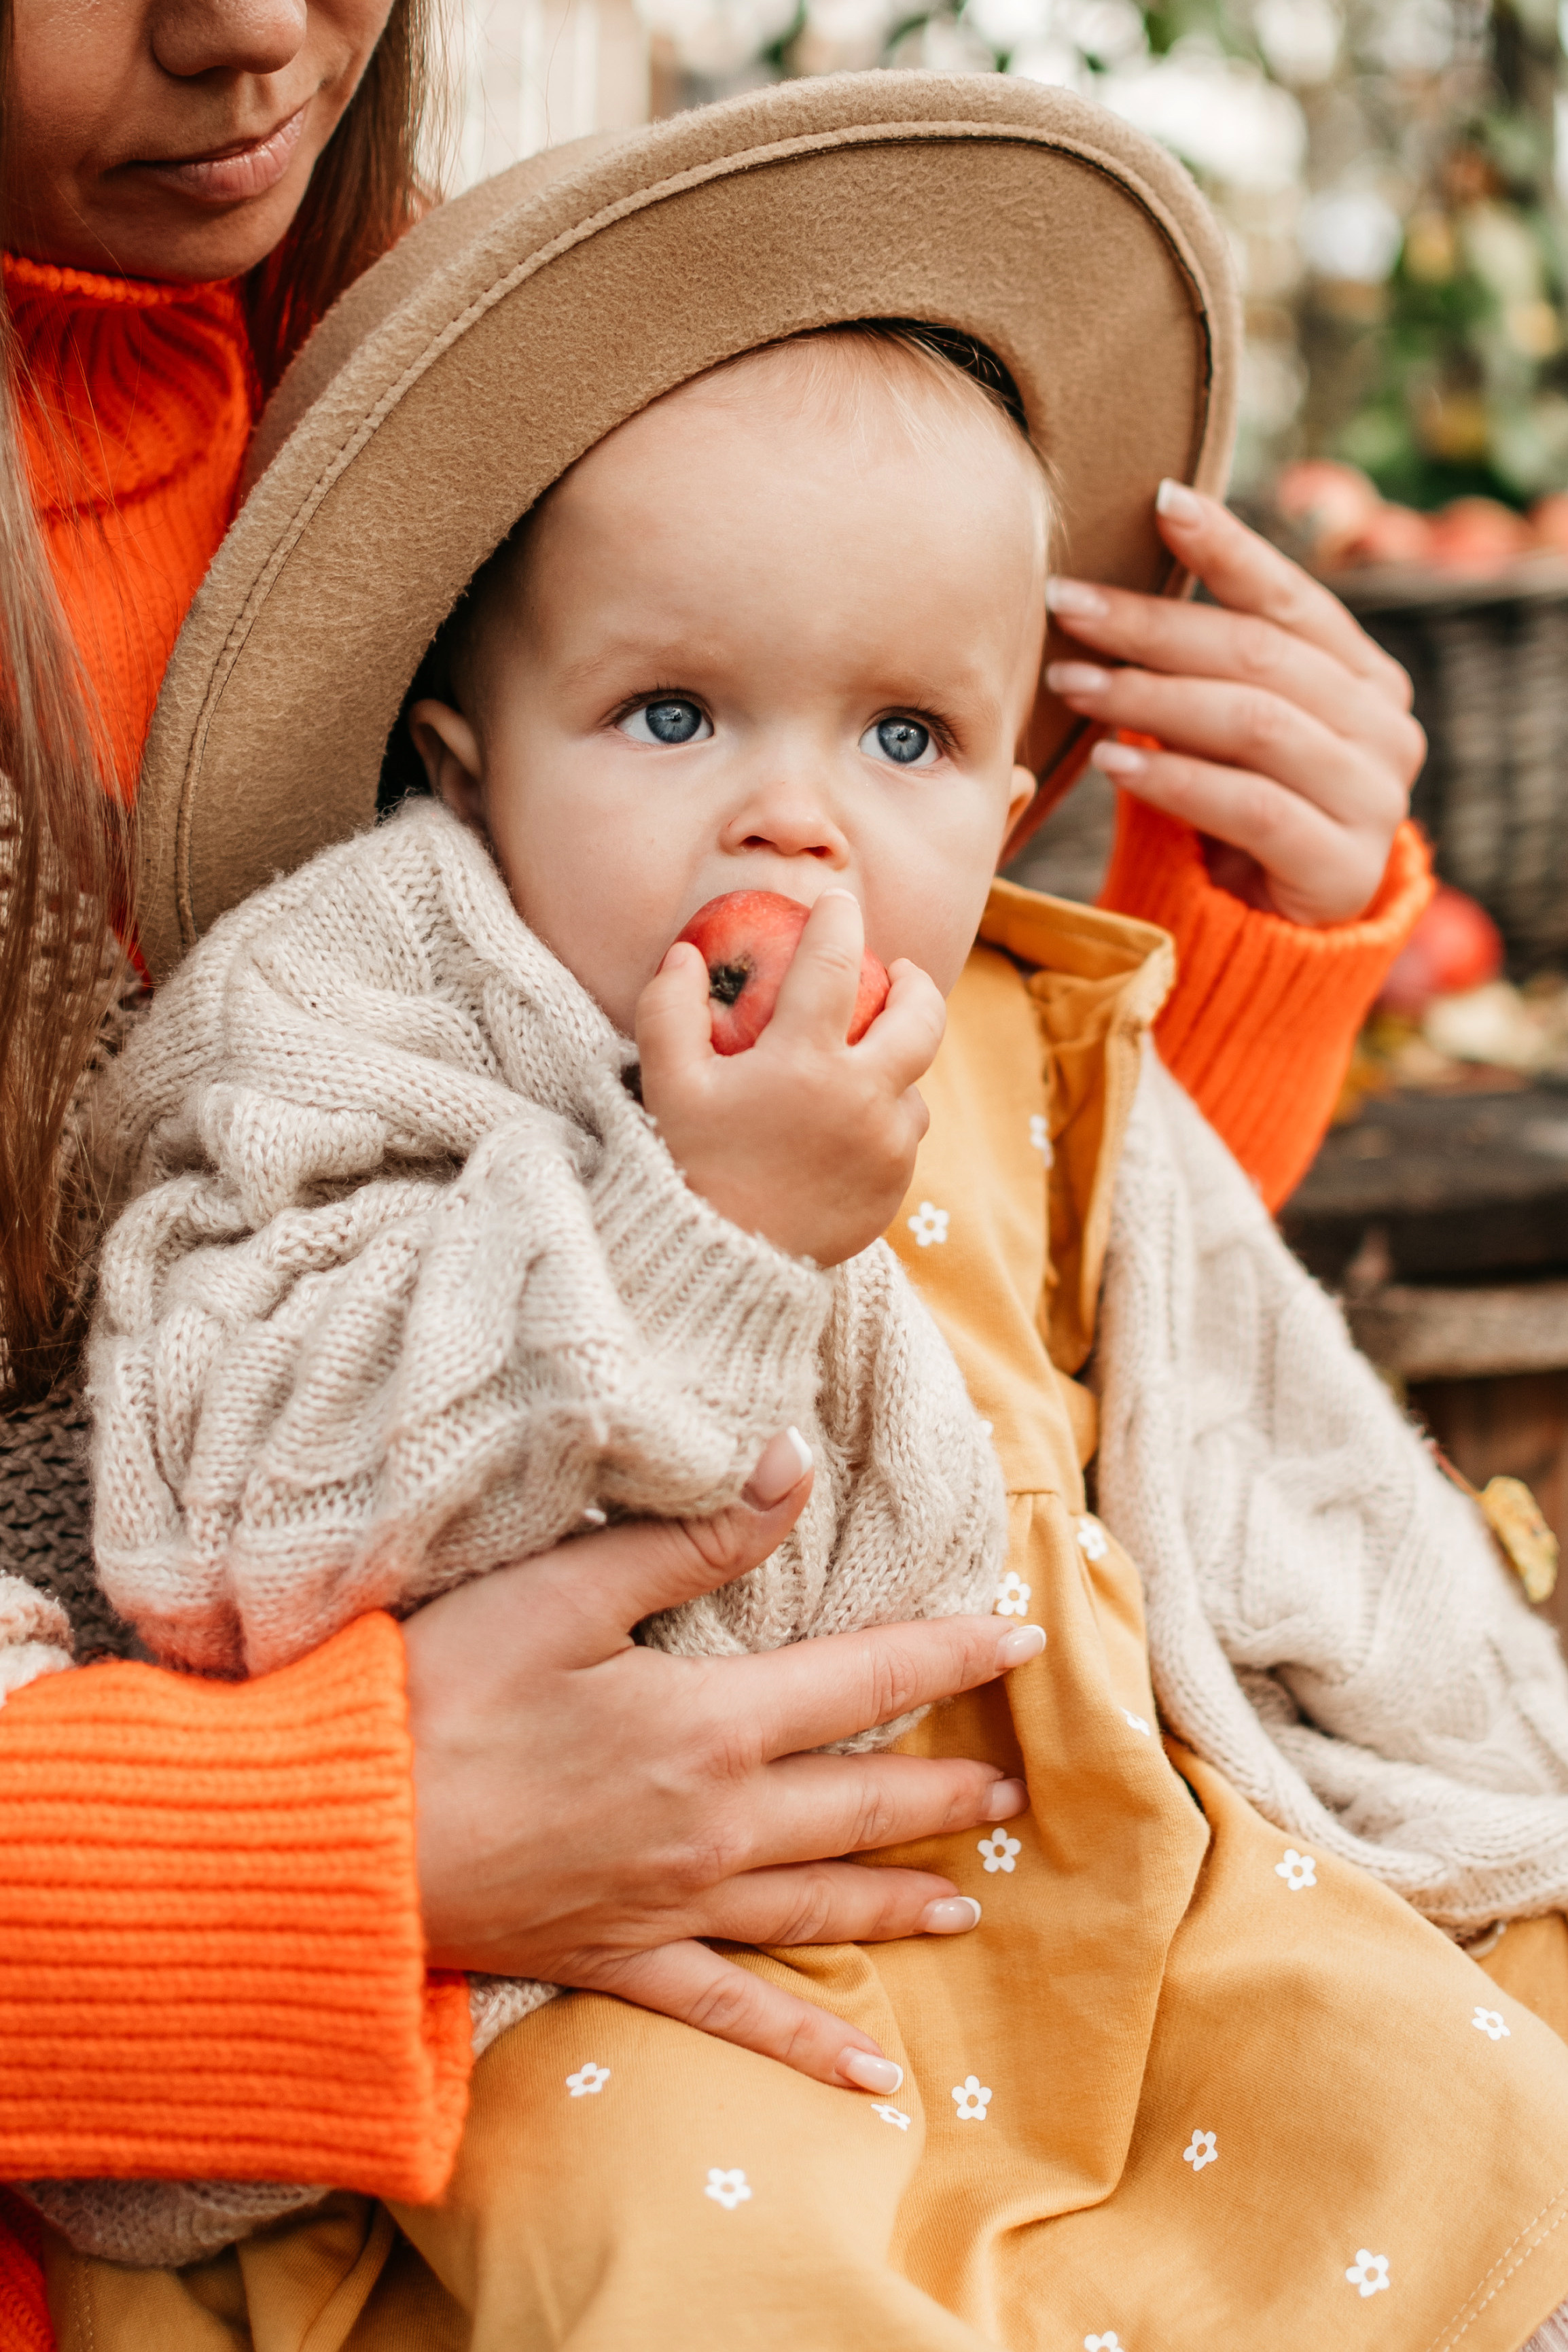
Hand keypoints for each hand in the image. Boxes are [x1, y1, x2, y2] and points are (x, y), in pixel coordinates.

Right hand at [403, 1430, 1036, 2092]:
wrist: (340, 1840)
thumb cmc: (439, 1694)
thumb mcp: (562, 1592)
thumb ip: (691, 1535)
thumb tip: (793, 1463)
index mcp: (710, 1724)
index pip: (865, 1677)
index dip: (949, 1652)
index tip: (1022, 1637)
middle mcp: (715, 1825)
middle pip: (861, 1803)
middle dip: (943, 1791)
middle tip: (1011, 1790)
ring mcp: (672, 1905)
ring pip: (820, 1905)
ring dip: (902, 1899)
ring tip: (970, 1900)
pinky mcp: (619, 1960)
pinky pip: (735, 2013)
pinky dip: (808, 2045)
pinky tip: (874, 2077)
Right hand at [634, 890, 944, 1264]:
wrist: (724, 1264)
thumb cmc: (690, 1166)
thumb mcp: (669, 1086)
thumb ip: (670, 1010)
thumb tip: (684, 953)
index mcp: (804, 1063)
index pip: (834, 964)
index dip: (839, 922)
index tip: (839, 904)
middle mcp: (862, 1099)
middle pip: (921, 1018)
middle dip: (914, 983)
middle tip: (897, 972)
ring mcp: (887, 1147)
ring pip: (914, 1085)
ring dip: (894, 1064)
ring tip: (862, 1062)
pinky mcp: (895, 1187)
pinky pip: (903, 1138)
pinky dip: (883, 1121)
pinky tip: (850, 1123)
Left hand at [1044, 481, 1425, 926]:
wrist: (1270, 944)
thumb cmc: (1232, 821)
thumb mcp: (1220, 734)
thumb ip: (1202, 668)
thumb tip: (1110, 587)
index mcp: (1366, 681)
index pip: (1293, 599)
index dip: (1229, 546)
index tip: (1160, 501)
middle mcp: (1385, 730)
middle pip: (1259, 657)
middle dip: (1154, 625)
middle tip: (1069, 605)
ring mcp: (1374, 800)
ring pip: (1253, 723)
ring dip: (1150, 698)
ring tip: (1072, 683)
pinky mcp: (1343, 869)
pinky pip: (1248, 805)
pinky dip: (1173, 778)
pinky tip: (1110, 764)